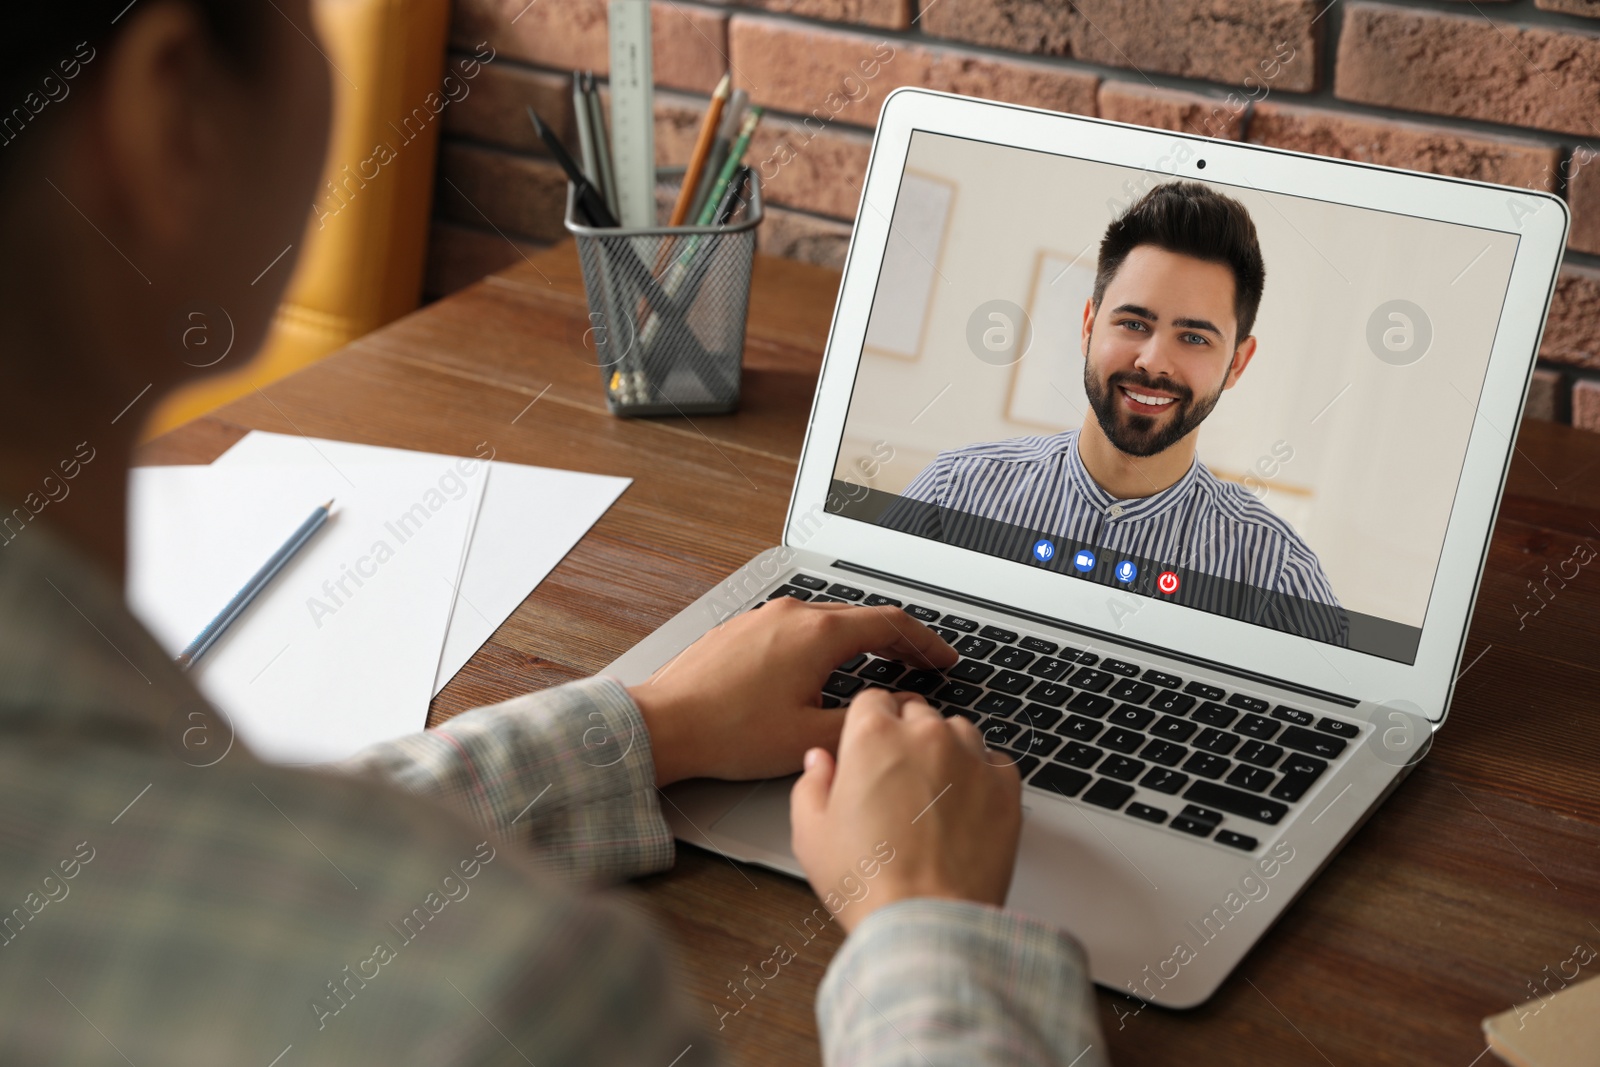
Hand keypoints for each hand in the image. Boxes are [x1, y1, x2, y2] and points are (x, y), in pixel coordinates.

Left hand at [626, 597, 956, 786]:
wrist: (663, 725)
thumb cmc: (729, 733)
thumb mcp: (810, 738)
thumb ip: (861, 720)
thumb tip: (890, 712)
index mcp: (818, 634)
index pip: (891, 624)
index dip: (925, 643)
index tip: (944, 659)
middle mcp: (792, 614)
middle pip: (860, 618)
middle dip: (895, 641)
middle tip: (919, 665)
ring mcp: (763, 616)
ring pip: (825, 621)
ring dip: (856, 641)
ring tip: (874, 668)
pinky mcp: (740, 628)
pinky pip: (794, 628)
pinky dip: (821, 644)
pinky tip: (818, 670)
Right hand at [789, 689, 1022, 933]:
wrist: (928, 922)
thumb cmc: (869, 883)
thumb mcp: (811, 833)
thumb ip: (811, 784)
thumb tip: (820, 761)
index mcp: (872, 736)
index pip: (872, 700)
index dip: (868, 723)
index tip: (869, 745)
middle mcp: (925, 735)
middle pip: (916, 712)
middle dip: (906, 734)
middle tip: (898, 776)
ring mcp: (971, 757)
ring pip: (958, 730)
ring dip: (946, 749)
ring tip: (933, 792)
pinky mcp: (1006, 785)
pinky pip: (994, 761)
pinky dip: (981, 775)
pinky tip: (965, 806)